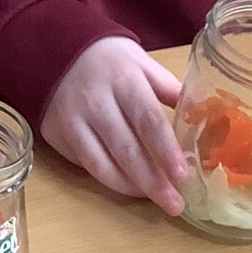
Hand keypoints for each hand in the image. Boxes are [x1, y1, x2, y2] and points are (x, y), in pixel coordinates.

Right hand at [41, 36, 186, 214]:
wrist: (51, 47)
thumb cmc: (107, 57)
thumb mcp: (140, 61)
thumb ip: (167, 88)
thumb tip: (200, 117)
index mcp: (123, 80)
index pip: (147, 120)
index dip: (165, 151)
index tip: (182, 176)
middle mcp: (95, 102)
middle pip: (126, 150)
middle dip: (152, 182)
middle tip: (175, 205)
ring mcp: (71, 121)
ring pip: (101, 165)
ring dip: (130, 187)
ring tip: (154, 200)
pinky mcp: (56, 134)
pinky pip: (84, 164)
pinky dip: (108, 178)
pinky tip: (127, 185)